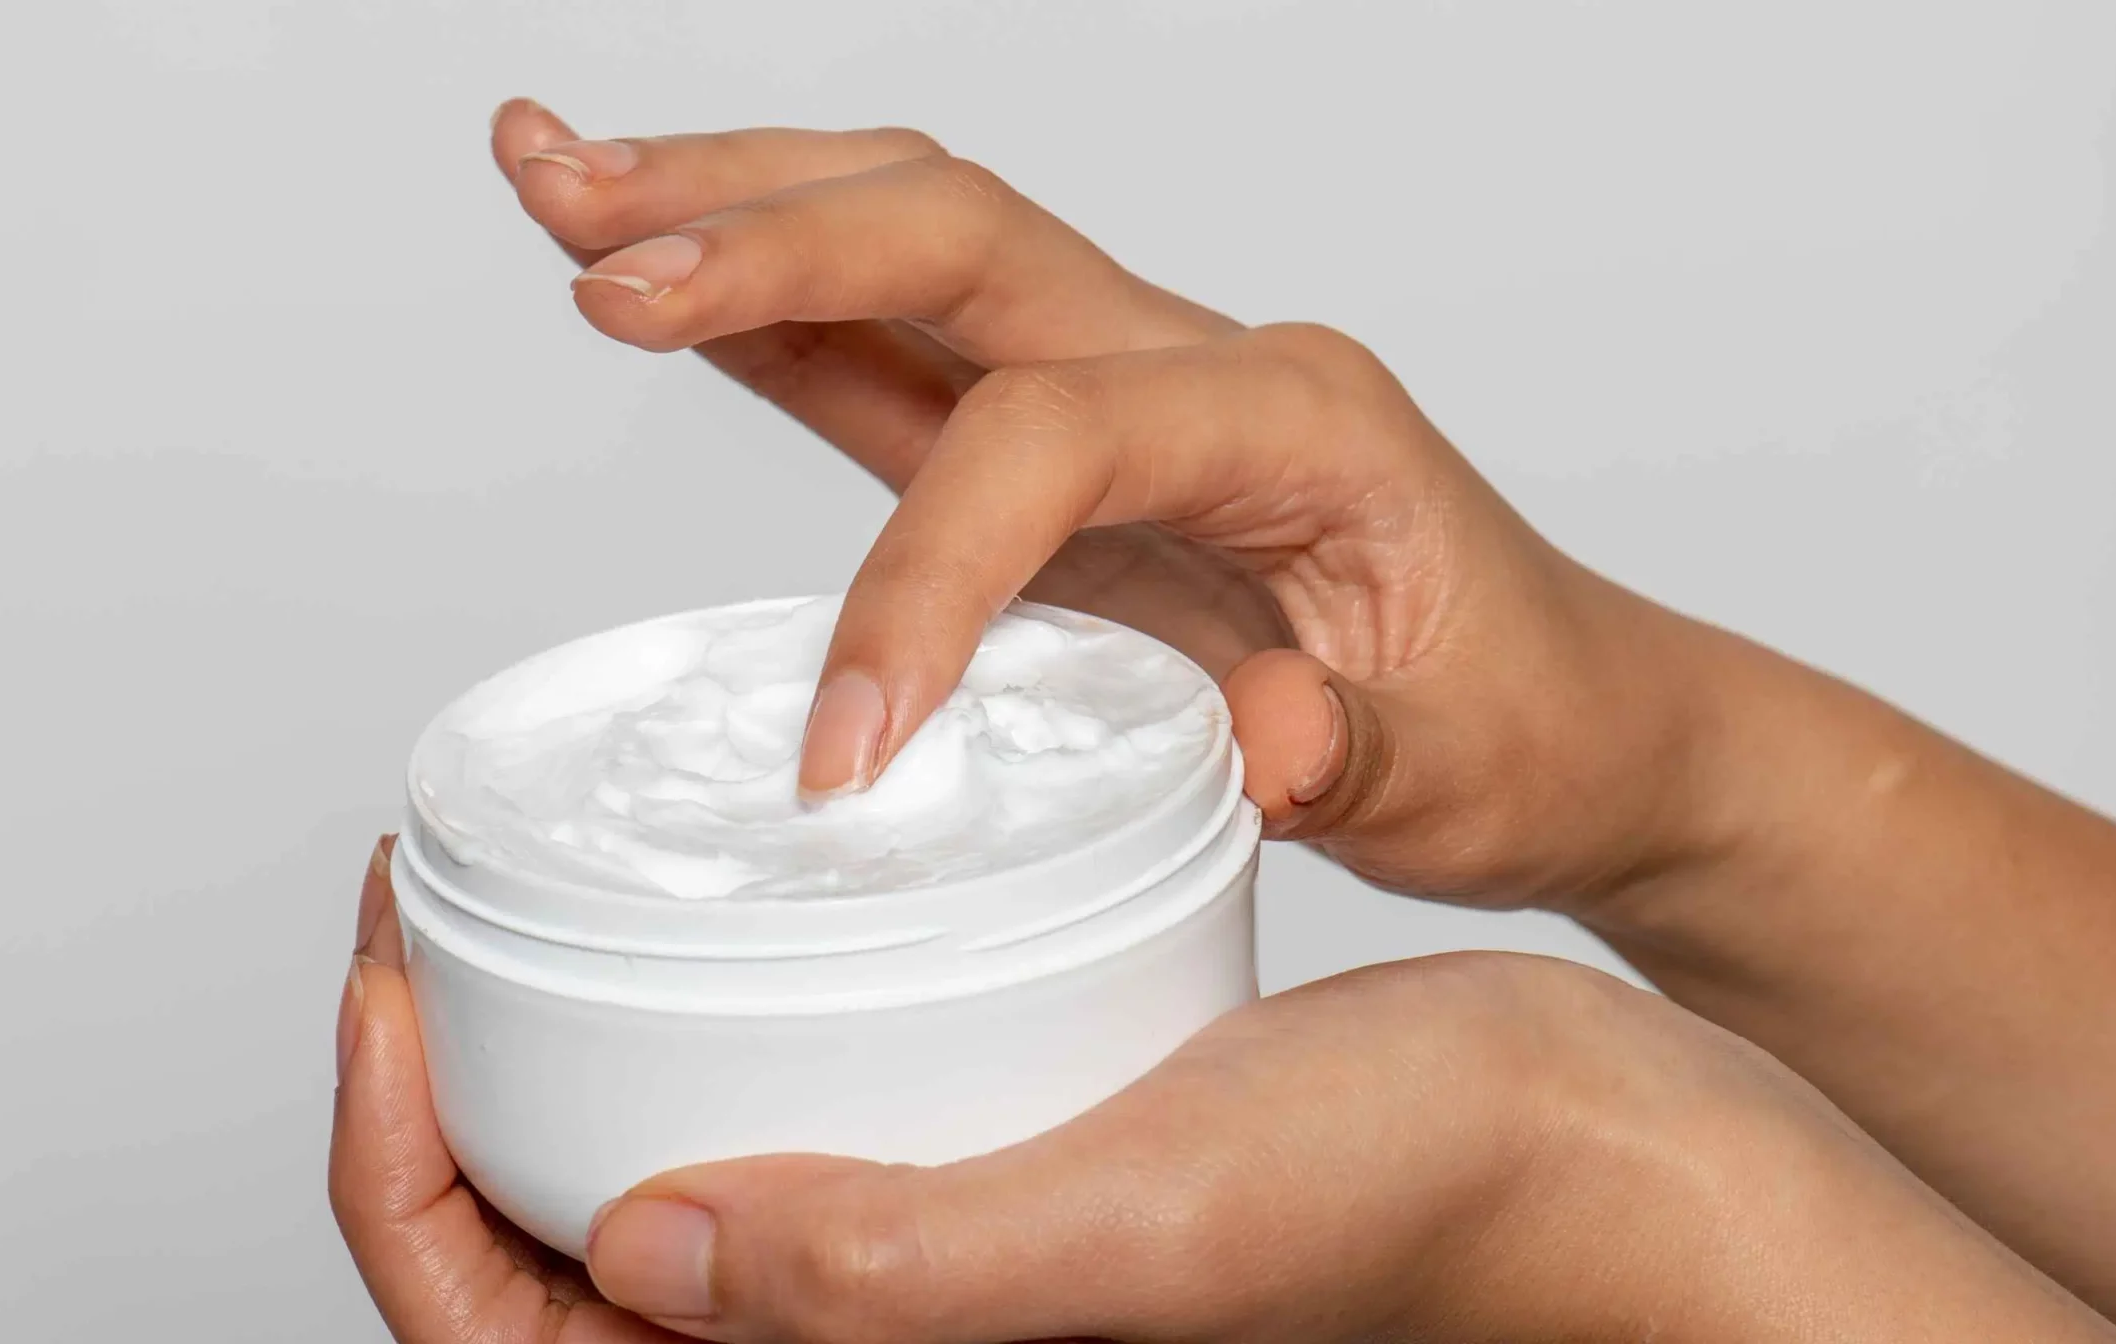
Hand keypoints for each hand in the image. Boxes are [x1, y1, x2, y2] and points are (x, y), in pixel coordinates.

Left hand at [333, 837, 2115, 1342]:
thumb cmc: (1411, 1201)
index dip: (394, 1174)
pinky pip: (761, 1103)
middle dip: (422, 1107)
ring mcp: (911, 1241)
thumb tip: (640, 1245)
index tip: (378, 977)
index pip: (517, 1336)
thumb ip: (886, 1270)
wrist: (1570, 1136)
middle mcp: (867, 1329)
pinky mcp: (965, 1151)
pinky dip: (675, 1012)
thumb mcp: (1133, 1226)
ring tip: (500, 885)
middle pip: (542, 1265)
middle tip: (405, 908)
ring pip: (639, 1175)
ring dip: (530, 1054)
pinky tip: (685, 900)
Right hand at [487, 99, 1731, 912]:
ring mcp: (1113, 385)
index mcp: (1294, 416)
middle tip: (593, 263)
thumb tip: (1259, 742)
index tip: (846, 745)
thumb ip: (1359, 754)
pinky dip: (757, 306)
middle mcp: (1192, 361)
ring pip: (902, 241)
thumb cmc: (1521, 726)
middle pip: (954, 231)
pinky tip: (637, 275)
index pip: (1051, 434)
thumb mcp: (1467, 773)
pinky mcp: (1053, 451)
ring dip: (724, 211)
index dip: (924, 572)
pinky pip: (887, 349)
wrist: (1564, 712)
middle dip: (765, 238)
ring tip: (550, 184)